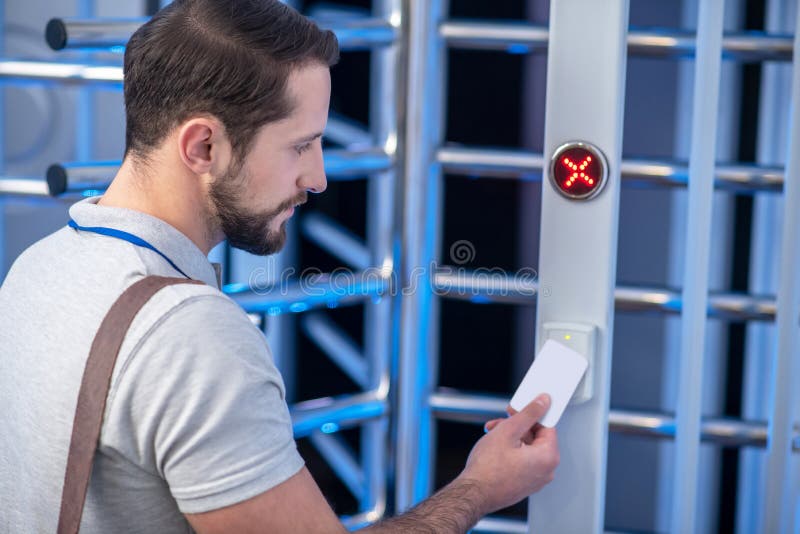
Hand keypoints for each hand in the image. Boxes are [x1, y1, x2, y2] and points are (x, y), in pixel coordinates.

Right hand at [459, 394, 558, 515]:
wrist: (474, 494)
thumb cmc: (488, 469)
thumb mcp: (509, 430)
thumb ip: (529, 413)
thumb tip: (543, 402)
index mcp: (548, 457)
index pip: (547, 425)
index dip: (530, 414)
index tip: (518, 410)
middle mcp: (546, 470)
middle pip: (535, 437)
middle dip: (516, 426)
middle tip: (500, 422)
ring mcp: (535, 479)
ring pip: (526, 448)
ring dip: (509, 437)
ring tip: (492, 434)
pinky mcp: (524, 484)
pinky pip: (522, 461)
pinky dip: (510, 451)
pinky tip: (494, 447)